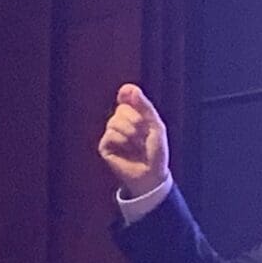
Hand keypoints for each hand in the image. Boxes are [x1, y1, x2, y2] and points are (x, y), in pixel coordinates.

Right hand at [98, 83, 169, 197]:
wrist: (152, 175)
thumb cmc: (156, 151)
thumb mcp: (156, 126)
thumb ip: (144, 106)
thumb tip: (129, 88)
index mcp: (134, 115)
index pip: (126, 97)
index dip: (127, 95)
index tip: (128, 93)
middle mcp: (121, 122)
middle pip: (121, 109)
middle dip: (135, 120)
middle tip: (143, 134)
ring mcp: (112, 134)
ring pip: (114, 121)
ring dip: (130, 133)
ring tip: (137, 145)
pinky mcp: (105, 147)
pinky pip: (110, 135)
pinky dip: (122, 142)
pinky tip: (127, 150)